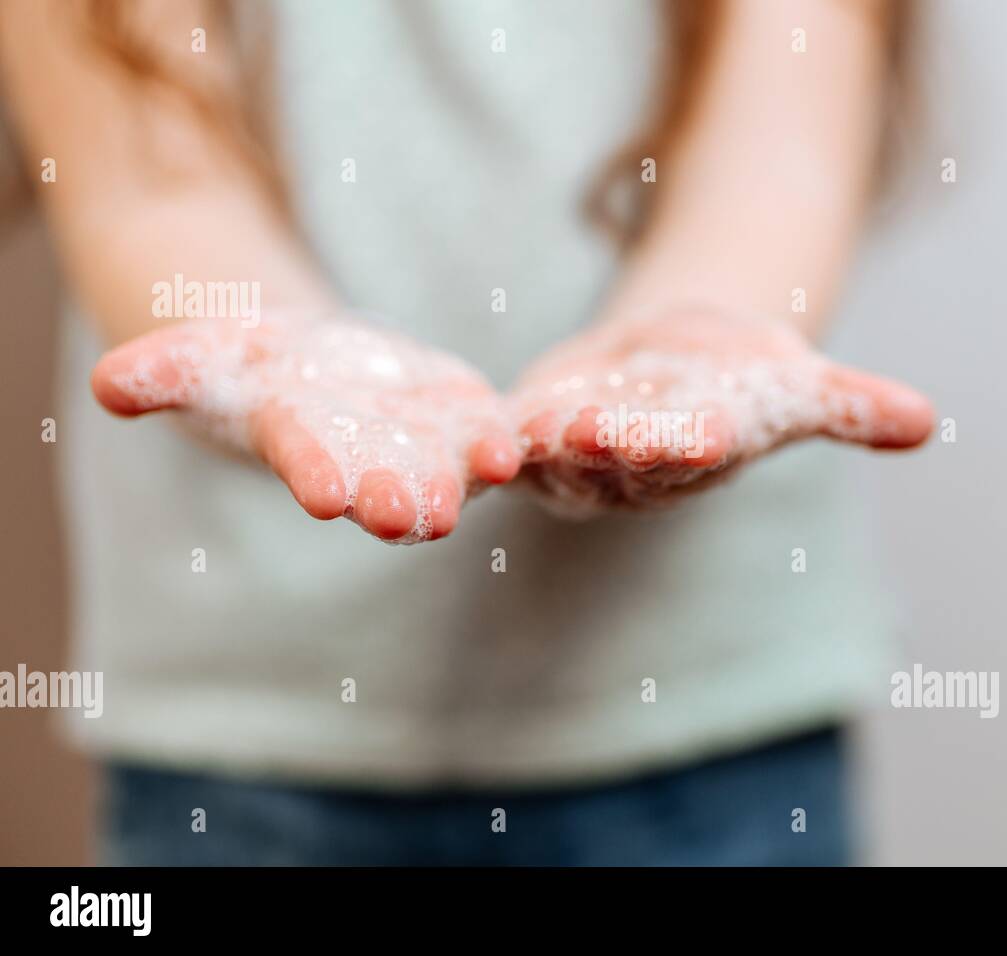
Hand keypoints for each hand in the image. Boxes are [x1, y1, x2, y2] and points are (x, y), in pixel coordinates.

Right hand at [91, 313, 519, 542]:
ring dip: (469, 476)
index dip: (314, 475)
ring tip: (492, 468)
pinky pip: (490, 436)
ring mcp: (422, 448)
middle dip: (399, 500)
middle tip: (414, 515)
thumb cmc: (250, 369)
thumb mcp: (203, 358)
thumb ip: (161, 373)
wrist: (315, 369)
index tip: (324, 493)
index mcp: (305, 448)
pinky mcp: (465, 423)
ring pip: (449, 470)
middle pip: (386, 485)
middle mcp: (368, 464)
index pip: (308, 464)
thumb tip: (105, 387)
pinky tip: (519, 444)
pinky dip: (505, 442)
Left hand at [509, 308, 933, 513]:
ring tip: (529, 425)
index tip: (703, 431)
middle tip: (594, 428)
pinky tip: (461, 426)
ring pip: (554, 451)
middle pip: (621, 455)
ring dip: (539, 443)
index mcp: (704, 448)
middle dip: (610, 444)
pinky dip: (484, 435)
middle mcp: (638, 466)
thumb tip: (928, 422)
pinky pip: (499, 436)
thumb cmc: (739, 379)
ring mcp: (576, 456)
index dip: (701, 442)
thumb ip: (850, 405)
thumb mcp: (795, 382)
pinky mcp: (527, 434)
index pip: (703, 449)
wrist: (671, 367)